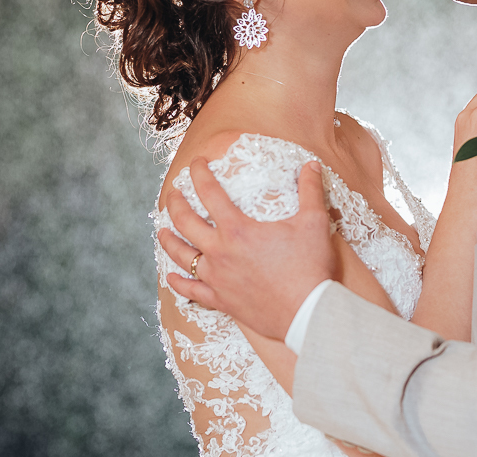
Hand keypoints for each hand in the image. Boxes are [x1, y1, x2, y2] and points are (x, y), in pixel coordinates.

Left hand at [159, 159, 337, 341]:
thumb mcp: (314, 222)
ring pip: (181, 256)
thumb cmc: (310, 267)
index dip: (200, 174)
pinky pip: (191, 291)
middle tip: (173, 194)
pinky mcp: (221, 300)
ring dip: (169, 240)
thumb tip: (312, 165)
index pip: (210, 193)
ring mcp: (217, 278)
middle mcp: (220, 251)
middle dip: (176, 203)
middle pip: (185, 222)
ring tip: (162, 230)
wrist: (307, 312)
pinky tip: (171, 277)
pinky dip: (178, 283)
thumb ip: (311, 190)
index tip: (197, 163)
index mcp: (237, 229)